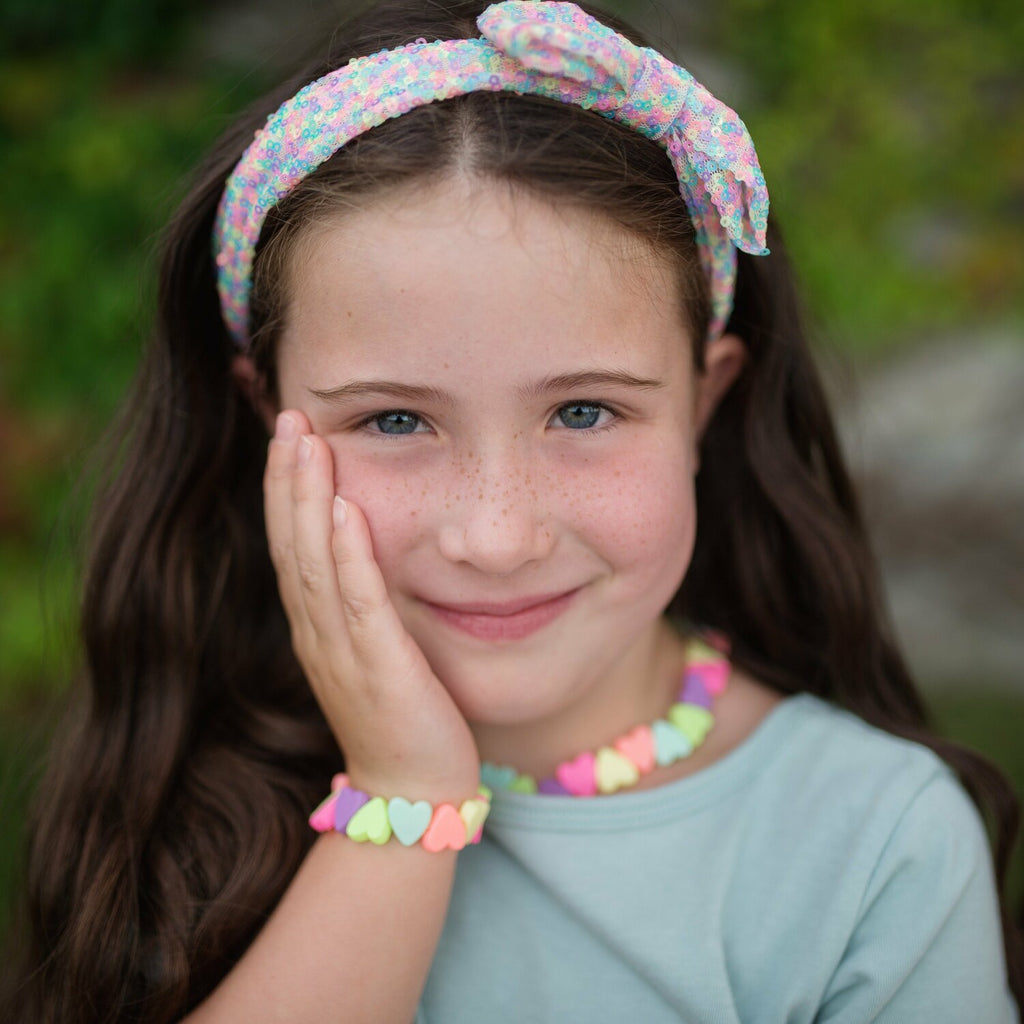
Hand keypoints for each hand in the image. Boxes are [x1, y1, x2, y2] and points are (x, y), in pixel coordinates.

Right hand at [264, 410, 480, 801]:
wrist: (412, 789)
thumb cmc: (400, 714)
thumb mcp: (371, 649)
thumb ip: (360, 602)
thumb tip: (363, 546)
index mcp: (316, 626)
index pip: (291, 545)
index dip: (284, 488)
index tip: (289, 433)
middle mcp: (318, 633)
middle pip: (291, 543)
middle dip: (287, 478)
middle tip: (288, 417)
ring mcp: (342, 652)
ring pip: (313, 564)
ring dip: (305, 500)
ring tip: (305, 443)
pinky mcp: (379, 669)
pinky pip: (358, 604)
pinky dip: (346, 556)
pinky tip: (343, 513)